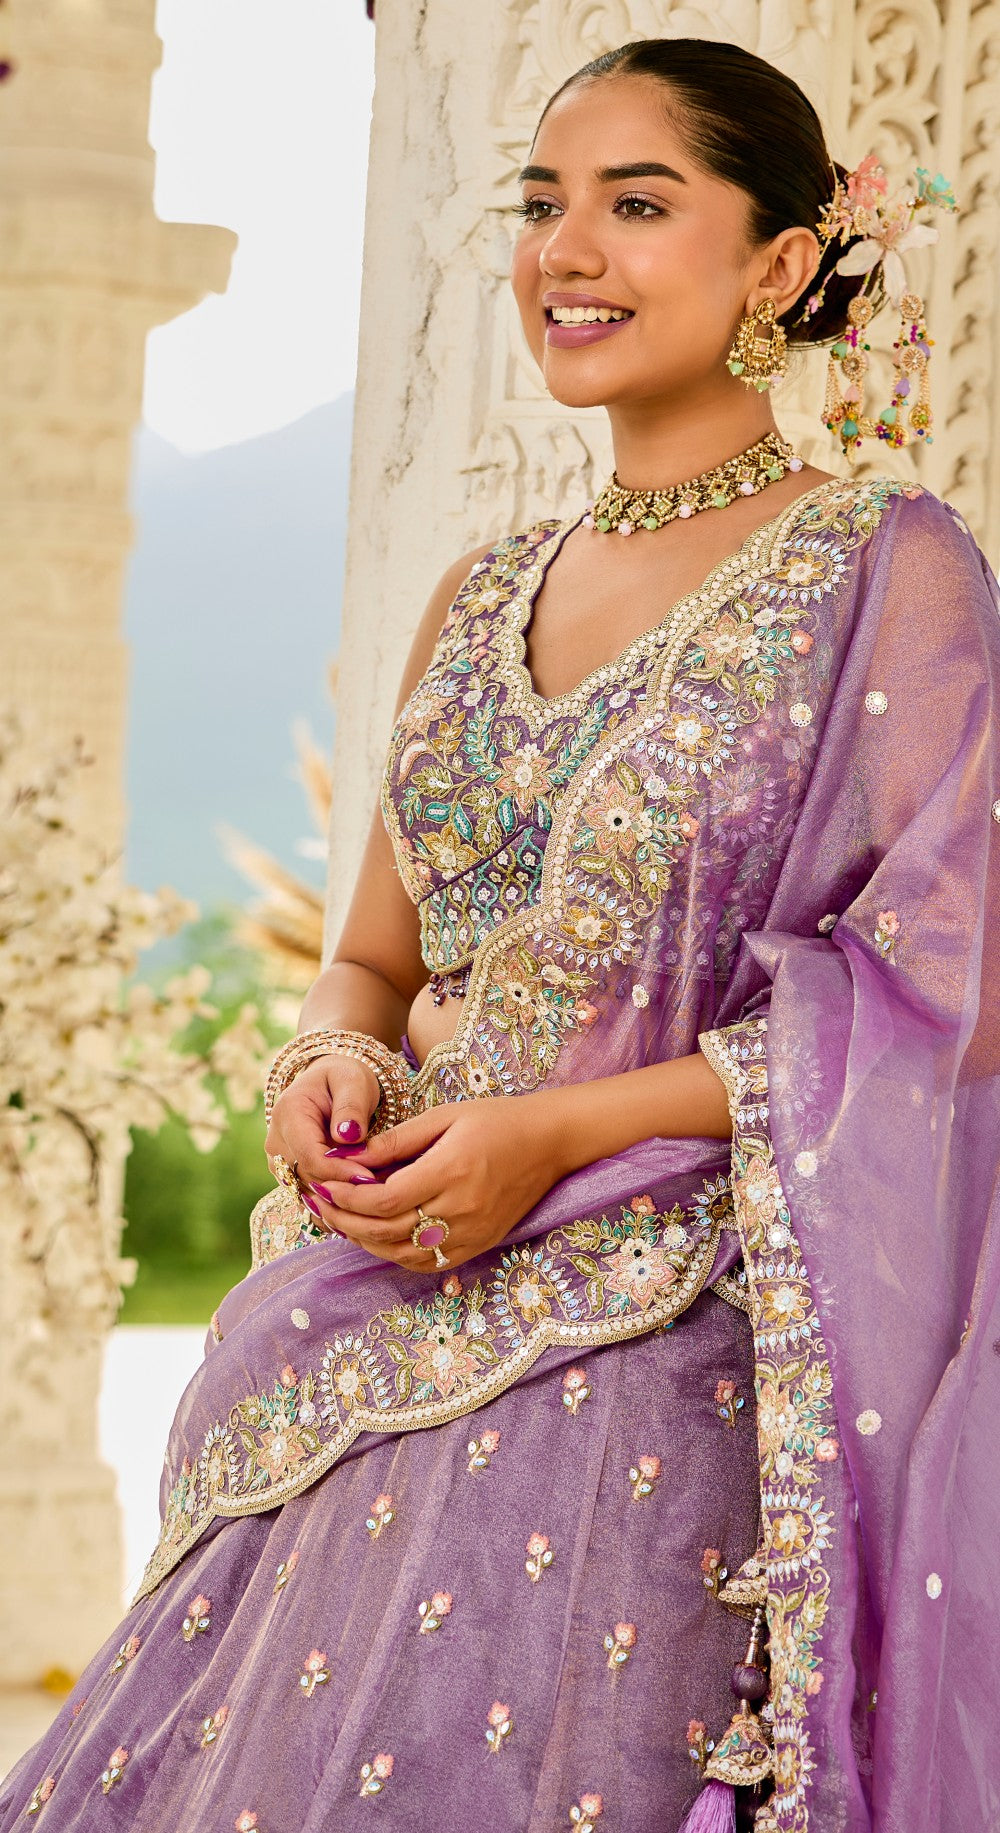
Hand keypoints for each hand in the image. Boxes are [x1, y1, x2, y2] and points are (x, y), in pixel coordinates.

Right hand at [264, 1054, 381, 1227]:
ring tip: (373, 1200)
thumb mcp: (353, 1081)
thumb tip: (348, 1135)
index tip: (371, 1178)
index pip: (311, 1156)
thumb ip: (351, 1106)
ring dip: (339, 1200)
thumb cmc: (345, 1079)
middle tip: (380, 1193)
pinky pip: (309, 1198)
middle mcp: (276, 1143)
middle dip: (344, 1188)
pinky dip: (333, 1205)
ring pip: (308, 1193)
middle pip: (308, 1179)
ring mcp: (279, 1163)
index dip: (340, 1172)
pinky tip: (359, 1208)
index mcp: (288, 1114)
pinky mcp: (289, 1176)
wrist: (331, 1084)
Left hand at [313, 1095, 566, 1269]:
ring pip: (404, 1254)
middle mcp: (461, 1209)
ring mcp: (473, 1232)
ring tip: (341, 1223)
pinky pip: (429, 1263)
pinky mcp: (480, 1244)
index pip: (384, 1200)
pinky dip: (397, 1256)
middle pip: (388, 1232)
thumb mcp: (443, 1117)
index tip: (326, 1187)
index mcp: (450, 1171)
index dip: (348, 1199)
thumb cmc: (496, 1120)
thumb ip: (395, 1141)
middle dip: (346, 1222)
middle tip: (320, 1208)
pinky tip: (379, 1239)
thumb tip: (348, 1157)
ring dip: (366, 1243)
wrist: (549, 1142)